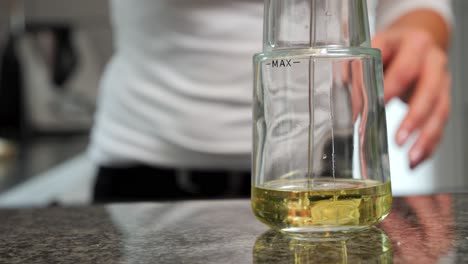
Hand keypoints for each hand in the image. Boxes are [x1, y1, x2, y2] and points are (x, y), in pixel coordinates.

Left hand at [372, 28, 450, 168]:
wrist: (420, 39)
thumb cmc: (393, 47)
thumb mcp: (376, 47)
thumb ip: (358, 64)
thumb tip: (337, 81)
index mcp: (413, 45)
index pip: (403, 69)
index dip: (390, 88)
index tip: (375, 107)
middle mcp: (432, 62)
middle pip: (428, 91)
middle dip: (413, 118)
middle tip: (398, 140)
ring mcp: (441, 81)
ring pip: (439, 110)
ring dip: (425, 137)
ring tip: (411, 158)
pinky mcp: (444, 98)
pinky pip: (441, 123)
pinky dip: (430, 144)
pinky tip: (416, 160)